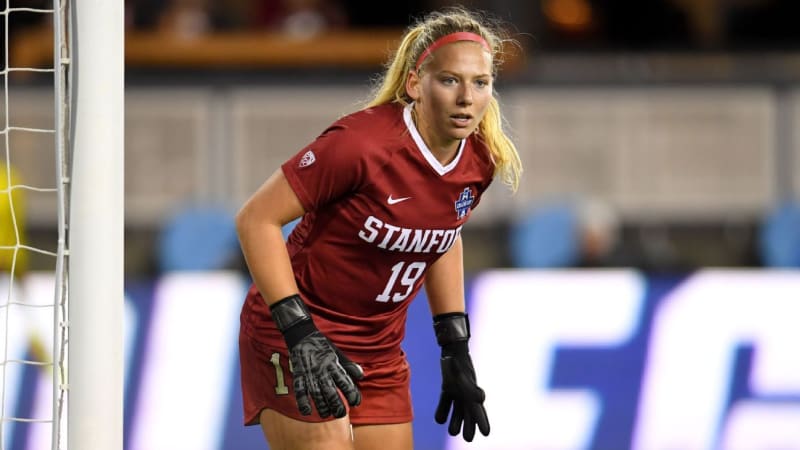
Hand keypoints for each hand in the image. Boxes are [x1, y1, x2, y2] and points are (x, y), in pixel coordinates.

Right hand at [271, 295, 362, 417]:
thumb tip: (361, 376)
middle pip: (331, 392)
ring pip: (316, 394)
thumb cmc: (322, 345)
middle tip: (341, 414)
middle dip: (337, 405)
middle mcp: (322, 370)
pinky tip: (307, 411)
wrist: (302, 335)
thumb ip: (349, 365)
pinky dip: (302, 402)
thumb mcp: (338, 353)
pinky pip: (300, 391)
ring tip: (327, 414)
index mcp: (333, 364)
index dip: (352, 394)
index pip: (345, 382)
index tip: (355, 402)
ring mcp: (309, 373)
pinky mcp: (299, 375)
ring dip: (322, 406)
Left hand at [433, 313, 489, 441]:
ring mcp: (458, 390)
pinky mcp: (448, 387)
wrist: (453, 348)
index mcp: (472, 393)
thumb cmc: (460, 362)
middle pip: (469, 413)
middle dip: (469, 425)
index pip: (478, 411)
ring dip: (456, 420)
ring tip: (453, 431)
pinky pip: (446, 401)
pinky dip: (443, 409)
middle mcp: (466, 393)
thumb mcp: (465, 376)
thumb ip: (472, 389)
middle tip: (468, 438)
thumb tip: (481, 399)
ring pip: (458, 409)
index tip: (486, 433)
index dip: (482, 422)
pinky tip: (439, 419)